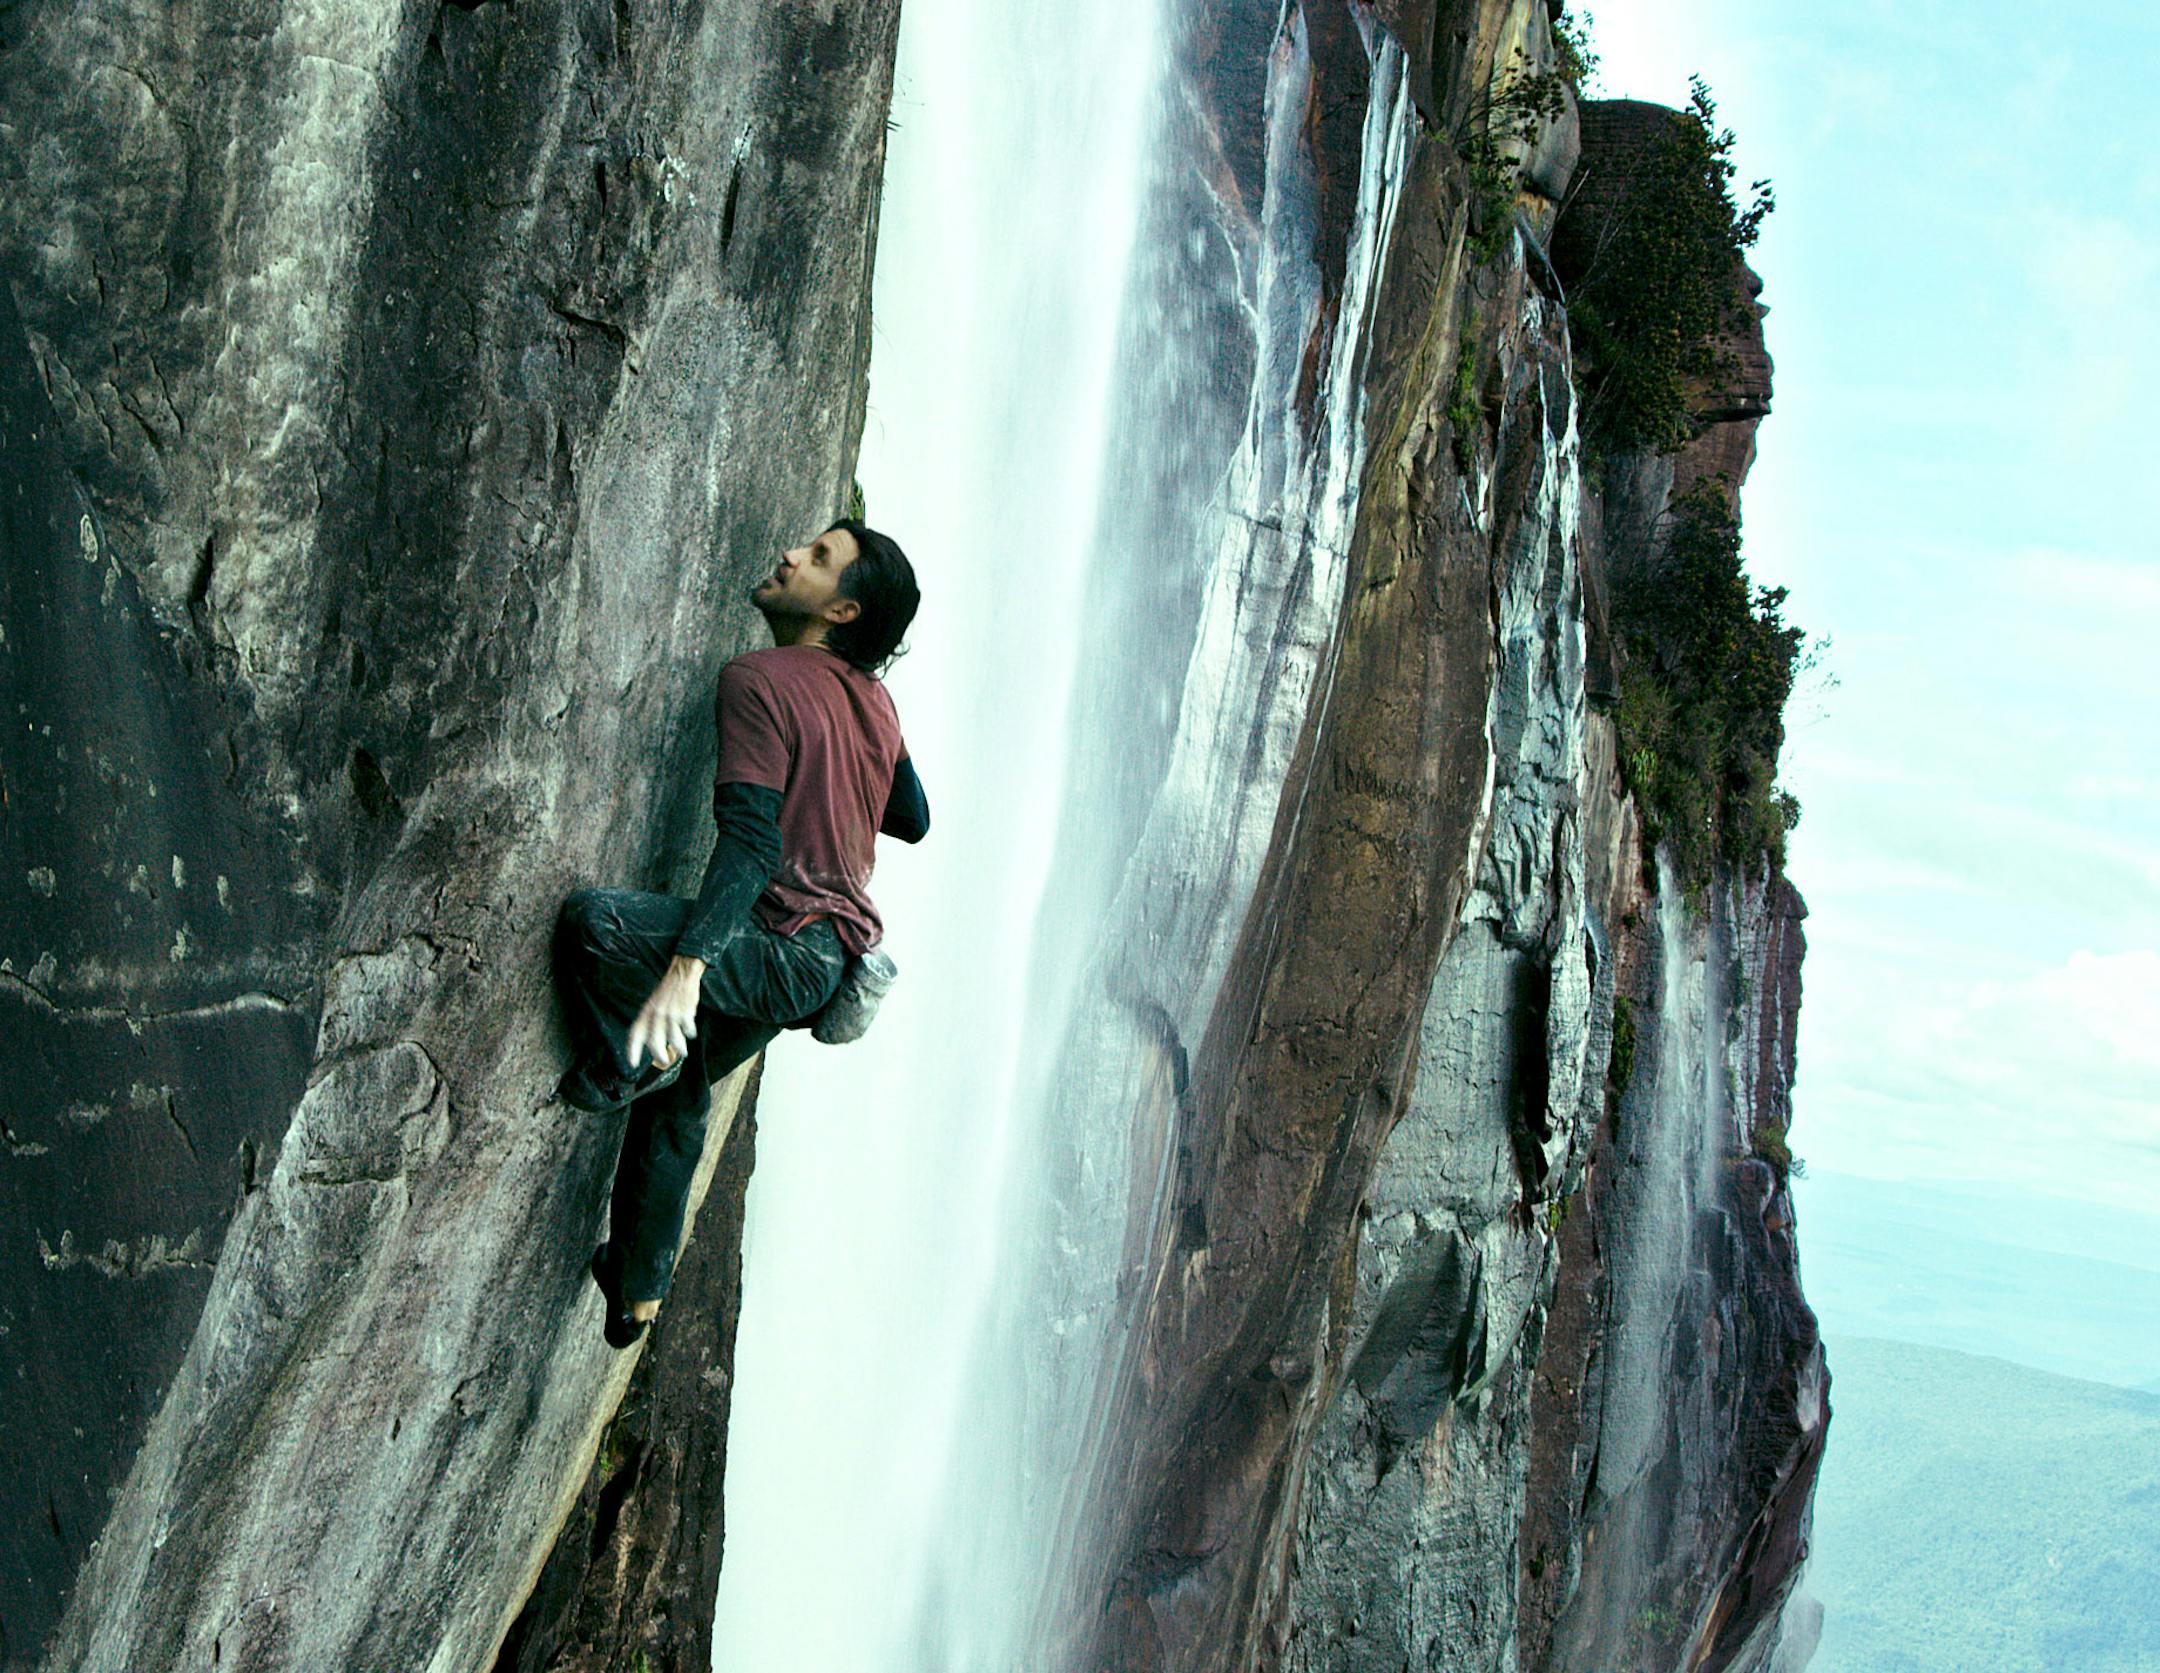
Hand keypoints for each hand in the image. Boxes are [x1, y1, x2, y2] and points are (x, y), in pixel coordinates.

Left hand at [627, 955, 706, 1072]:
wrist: (682, 973)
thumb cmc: (668, 990)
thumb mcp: (653, 1003)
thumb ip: (650, 1019)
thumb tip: (652, 1040)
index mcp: (646, 1012)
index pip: (635, 1034)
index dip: (632, 1050)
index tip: (632, 1063)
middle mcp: (656, 1014)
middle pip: (654, 1042)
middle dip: (659, 1055)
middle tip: (664, 1060)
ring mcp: (671, 1014)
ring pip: (673, 1039)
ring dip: (680, 1048)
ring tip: (683, 1052)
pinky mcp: (685, 1013)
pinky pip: (687, 1030)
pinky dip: (690, 1034)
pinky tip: (691, 1034)